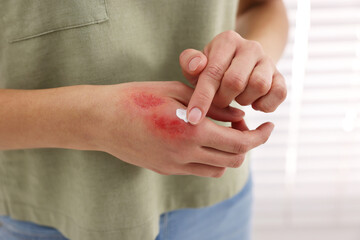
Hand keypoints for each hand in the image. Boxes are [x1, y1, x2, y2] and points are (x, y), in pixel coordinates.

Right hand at [91, 81, 273, 177]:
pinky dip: (212, 159)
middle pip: (234, 159)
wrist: (102, 120)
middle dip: (249, 144)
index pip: (239, 142)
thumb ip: (211, 105)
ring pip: (219, 168)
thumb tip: (239, 114)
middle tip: (248, 126)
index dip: (259, 136)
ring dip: (230, 153)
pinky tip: (206, 142)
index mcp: (190, 130)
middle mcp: (185, 153)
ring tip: (227, 133)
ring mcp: (175, 165)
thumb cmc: (136, 97)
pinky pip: (200, 170)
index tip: (268, 126)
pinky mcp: (166, 169)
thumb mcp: (175, 91)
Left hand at [179, 30, 286, 124]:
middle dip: (222, 99)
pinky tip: (254, 103)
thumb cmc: (213, 68)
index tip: (194, 118)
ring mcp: (268, 61)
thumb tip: (197, 66)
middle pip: (236, 81)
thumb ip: (190, 63)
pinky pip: (279, 93)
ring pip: (259, 86)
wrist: (241, 63)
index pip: (213, 72)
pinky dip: (265, 105)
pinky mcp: (280, 76)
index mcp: (227, 41)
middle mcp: (250, 47)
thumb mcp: (197, 65)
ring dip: (244, 100)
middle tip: (218, 102)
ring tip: (236, 98)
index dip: (202, 97)